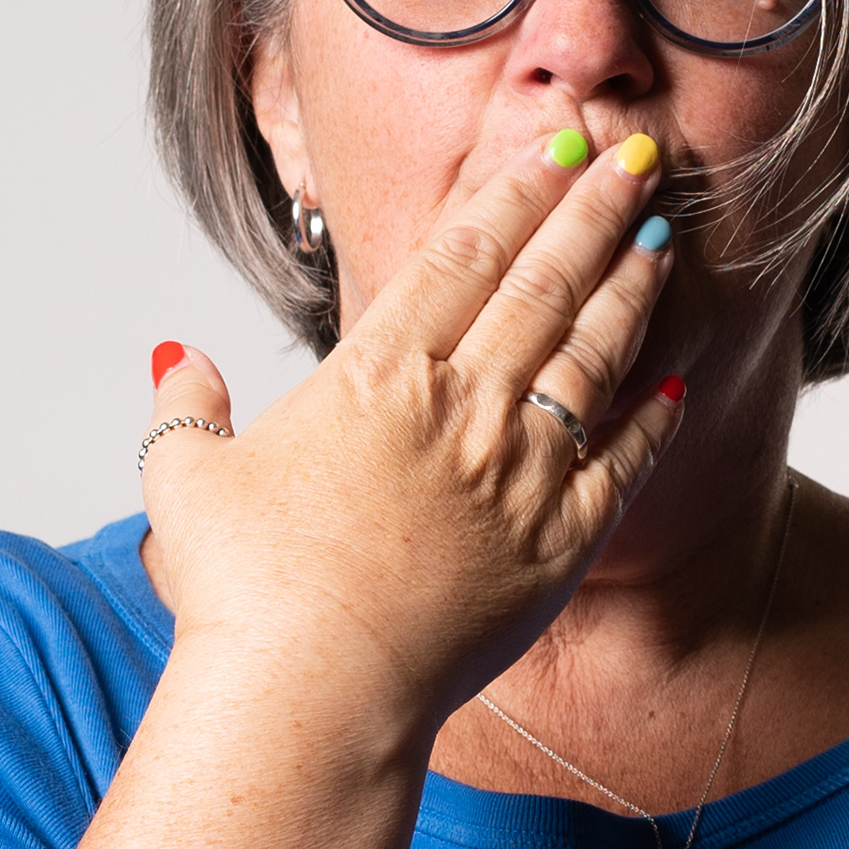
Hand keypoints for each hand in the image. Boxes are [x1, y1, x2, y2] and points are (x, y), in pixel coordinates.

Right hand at [140, 130, 683, 735]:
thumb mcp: (187, 483)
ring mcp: (521, 472)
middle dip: (595, 209)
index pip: (463, 255)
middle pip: (544, 281)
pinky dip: (652, 416)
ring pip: (592, 354)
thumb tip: (174, 356)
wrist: (313, 698)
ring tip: (662, 236)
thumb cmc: (245, 595)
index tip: (553, 150)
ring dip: (631, 288)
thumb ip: (185, 408)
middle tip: (636, 154)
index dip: (513, 192)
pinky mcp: (560, 542)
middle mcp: (463, 407)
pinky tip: (674, 378)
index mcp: (379, 375)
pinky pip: (623, 461)